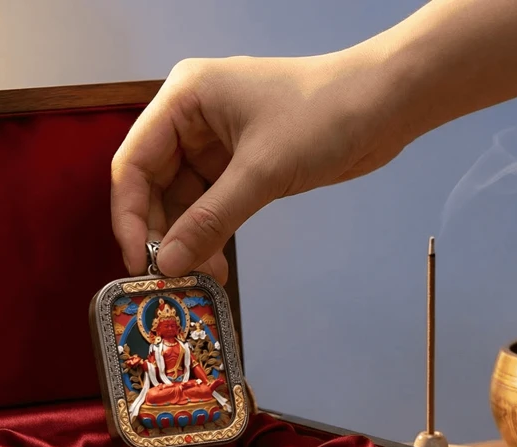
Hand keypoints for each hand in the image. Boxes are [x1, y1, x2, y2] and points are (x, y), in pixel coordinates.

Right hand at [111, 47, 410, 281]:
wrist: (386, 104)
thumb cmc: (324, 116)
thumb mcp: (262, 171)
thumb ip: (211, 219)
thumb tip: (168, 266)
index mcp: (184, 98)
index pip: (135, 162)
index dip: (130, 216)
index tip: (139, 263)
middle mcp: (191, 117)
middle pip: (153, 184)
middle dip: (162, 232)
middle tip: (172, 278)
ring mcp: (215, 140)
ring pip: (182, 199)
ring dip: (189, 239)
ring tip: (202, 276)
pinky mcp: (241, 162)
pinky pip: (211, 203)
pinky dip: (212, 232)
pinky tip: (216, 262)